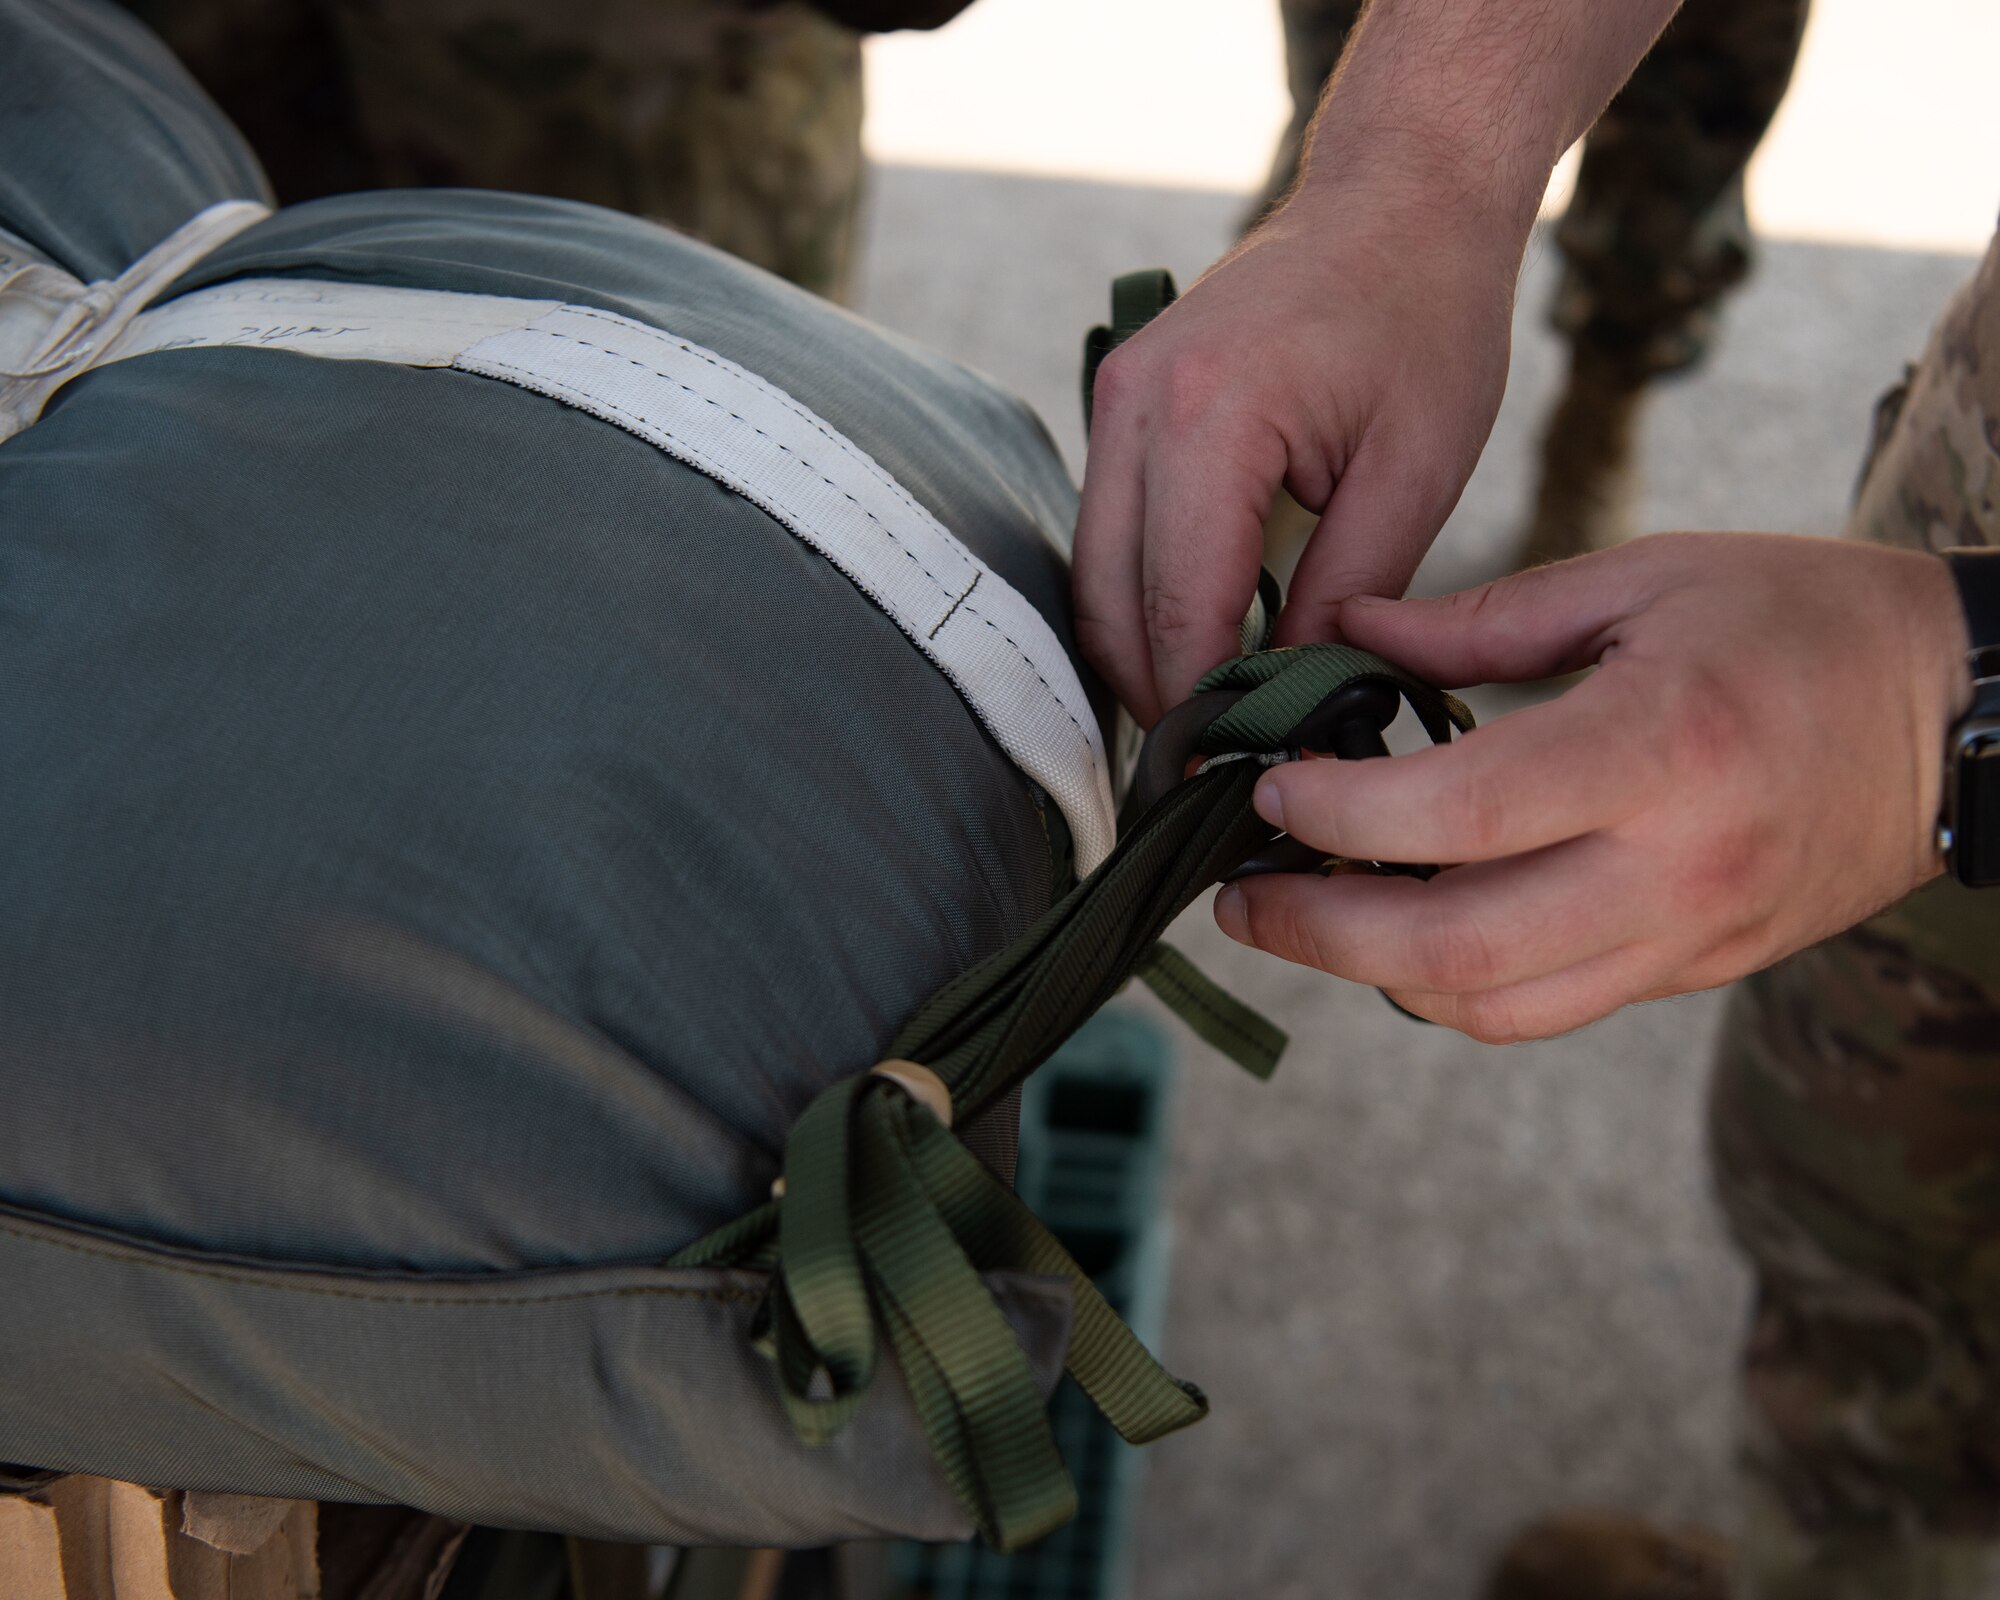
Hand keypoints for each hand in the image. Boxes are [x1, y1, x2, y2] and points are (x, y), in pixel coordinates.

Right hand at [1072, 188, 1518, 725]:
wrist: (1397, 197)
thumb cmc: (1426, 316)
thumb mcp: (1416, 471)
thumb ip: (1348, 595)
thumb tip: (1295, 699)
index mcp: (1211, 418)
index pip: (1180, 608)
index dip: (1199, 706)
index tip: (1225, 779)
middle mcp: (1138, 405)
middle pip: (1111, 602)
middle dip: (1155, 695)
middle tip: (1208, 771)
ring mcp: (1117, 396)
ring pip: (1094, 573)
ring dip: (1139, 651)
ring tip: (1202, 722)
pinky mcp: (1121, 398)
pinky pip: (1109, 528)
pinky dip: (1141, 595)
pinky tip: (1195, 643)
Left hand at [1213, 533, 1970, 1042]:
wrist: (1959, 715)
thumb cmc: (1802, 620)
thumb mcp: (1644, 578)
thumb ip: (1485, 619)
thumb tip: (1349, 634)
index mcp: (1657, 748)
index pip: (1459, 816)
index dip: (1341, 815)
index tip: (1272, 790)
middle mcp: (1673, 867)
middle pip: (1456, 951)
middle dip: (1321, 932)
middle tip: (1242, 895)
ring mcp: (1688, 936)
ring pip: (1494, 1009)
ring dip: (1375, 974)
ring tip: (1306, 913)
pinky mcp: (1695, 969)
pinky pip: (1549, 1009)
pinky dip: (1456, 985)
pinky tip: (1405, 929)